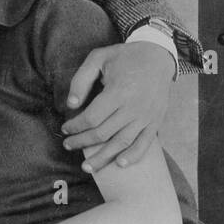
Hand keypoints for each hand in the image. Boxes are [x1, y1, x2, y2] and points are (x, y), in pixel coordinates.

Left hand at [62, 41, 174, 171]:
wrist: (158, 56)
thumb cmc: (124, 57)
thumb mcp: (98, 58)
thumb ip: (81, 79)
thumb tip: (71, 105)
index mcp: (118, 91)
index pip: (92, 117)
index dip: (76, 126)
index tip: (65, 128)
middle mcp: (133, 107)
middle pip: (103, 133)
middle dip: (82, 142)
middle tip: (68, 145)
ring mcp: (146, 117)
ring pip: (122, 143)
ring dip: (103, 157)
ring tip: (87, 167)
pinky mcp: (156, 121)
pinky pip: (144, 144)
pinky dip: (133, 156)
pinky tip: (120, 164)